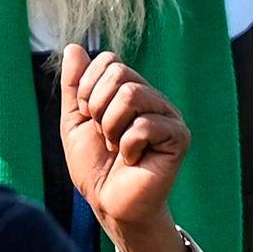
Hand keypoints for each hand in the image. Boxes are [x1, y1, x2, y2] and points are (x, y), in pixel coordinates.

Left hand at [57, 45, 191, 251]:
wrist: (109, 204)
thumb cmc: (95, 166)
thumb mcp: (75, 122)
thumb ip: (75, 87)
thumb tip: (73, 47)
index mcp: (130, 90)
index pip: (109, 61)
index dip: (88, 88)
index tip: (89, 118)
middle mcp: (152, 98)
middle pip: (119, 73)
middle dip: (98, 108)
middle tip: (104, 136)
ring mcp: (168, 116)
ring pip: (131, 94)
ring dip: (112, 127)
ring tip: (117, 147)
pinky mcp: (178, 137)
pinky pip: (146, 124)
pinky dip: (129, 145)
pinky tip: (134, 159)